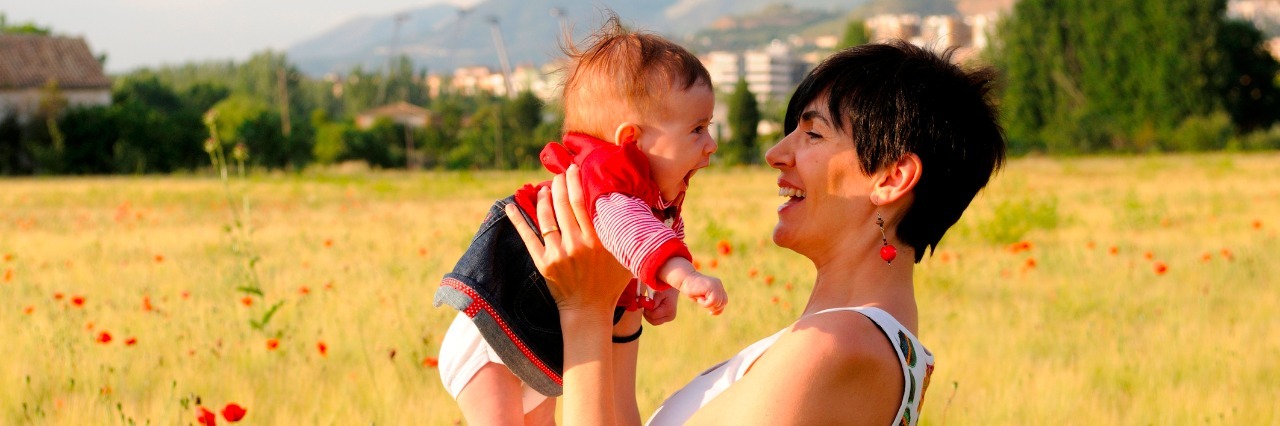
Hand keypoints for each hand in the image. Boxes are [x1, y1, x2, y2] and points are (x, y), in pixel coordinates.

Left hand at [506, 165, 632, 316]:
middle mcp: (577, 245)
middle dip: (558, 184)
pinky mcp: (543, 263)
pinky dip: (518, 220)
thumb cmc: (611, 284)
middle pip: (563, 204)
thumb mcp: (627, 258)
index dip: (575, 181)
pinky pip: (528, 237)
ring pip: (546, 217)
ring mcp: (558, 254)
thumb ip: (633, 234)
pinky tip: (510, 206)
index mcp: (598, 240)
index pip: (582, 202)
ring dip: (543, 198)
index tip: (573, 168)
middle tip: (558, 173)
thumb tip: (647, 208)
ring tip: (545, 188)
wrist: (589, 312)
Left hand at [642, 288, 678, 325]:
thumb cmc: (666, 290)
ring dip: (649, 317)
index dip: (647, 311)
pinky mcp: (667, 319)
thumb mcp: (659, 293)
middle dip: (647, 315)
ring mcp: (669, 319)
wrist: (673, 290)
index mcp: (668, 310)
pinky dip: (652, 317)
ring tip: (648, 308)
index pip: (654, 315)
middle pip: (654, 322)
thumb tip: (648, 308)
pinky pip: (656, 321)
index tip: (644, 304)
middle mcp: (670, 316)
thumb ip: (653, 302)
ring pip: (654, 322)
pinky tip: (651, 310)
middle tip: (645, 307)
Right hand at [681, 272, 726, 314]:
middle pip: (723, 302)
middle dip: (714, 308)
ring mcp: (716, 285)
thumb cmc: (691, 289)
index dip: (719, 309)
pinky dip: (704, 303)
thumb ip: (711, 302)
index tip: (710, 313)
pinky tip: (699, 297)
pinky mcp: (711, 287)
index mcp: (718, 286)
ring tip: (699, 298)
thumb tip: (716, 311)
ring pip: (717, 303)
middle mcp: (718, 284)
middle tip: (703, 303)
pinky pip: (712, 301)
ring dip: (707, 305)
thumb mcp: (703, 297)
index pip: (724, 300)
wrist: (684, 279)